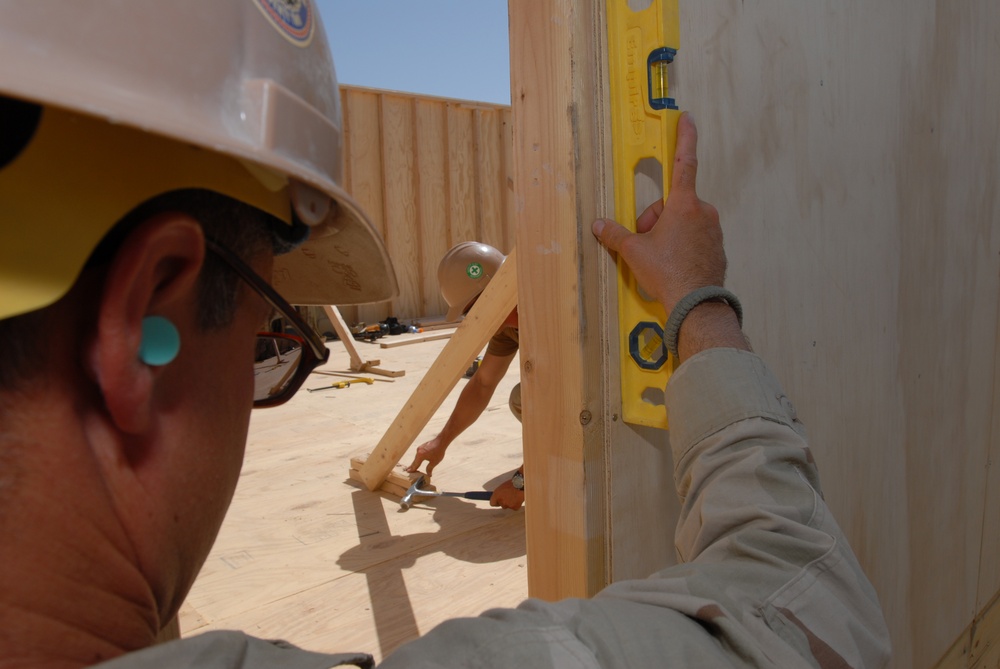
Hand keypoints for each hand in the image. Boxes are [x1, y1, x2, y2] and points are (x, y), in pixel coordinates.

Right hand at [406, 436, 447, 475]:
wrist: (441, 441)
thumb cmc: (438, 452)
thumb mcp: (434, 462)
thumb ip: (429, 468)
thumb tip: (429, 475)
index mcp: (420, 455)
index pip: (415, 464)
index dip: (412, 469)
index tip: (408, 471)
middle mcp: (418, 451)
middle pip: (415, 460)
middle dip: (412, 466)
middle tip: (408, 470)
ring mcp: (420, 448)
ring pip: (417, 457)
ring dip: (416, 462)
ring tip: (413, 466)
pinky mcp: (422, 446)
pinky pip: (419, 453)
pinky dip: (418, 457)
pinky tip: (419, 460)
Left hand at [489, 479, 523, 510]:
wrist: (521, 484)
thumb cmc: (512, 483)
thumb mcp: (502, 487)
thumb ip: (498, 494)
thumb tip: (498, 498)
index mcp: (496, 495)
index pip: (492, 503)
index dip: (496, 502)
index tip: (498, 501)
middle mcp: (501, 501)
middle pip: (501, 505)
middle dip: (504, 502)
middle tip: (509, 496)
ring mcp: (508, 505)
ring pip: (508, 506)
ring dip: (510, 503)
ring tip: (515, 496)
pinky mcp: (514, 507)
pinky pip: (514, 507)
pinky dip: (516, 504)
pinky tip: (518, 498)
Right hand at [592, 113, 724, 315]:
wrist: (697, 304)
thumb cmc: (668, 273)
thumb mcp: (634, 251)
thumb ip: (615, 234)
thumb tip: (599, 225)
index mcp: (684, 204)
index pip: (684, 162)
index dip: (684, 138)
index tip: (687, 119)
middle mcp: (703, 212)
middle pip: (672, 204)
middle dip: (655, 220)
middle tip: (644, 242)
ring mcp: (713, 230)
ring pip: (683, 222)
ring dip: (667, 234)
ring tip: (658, 259)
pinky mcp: (717, 248)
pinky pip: (694, 238)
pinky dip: (681, 247)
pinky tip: (673, 266)